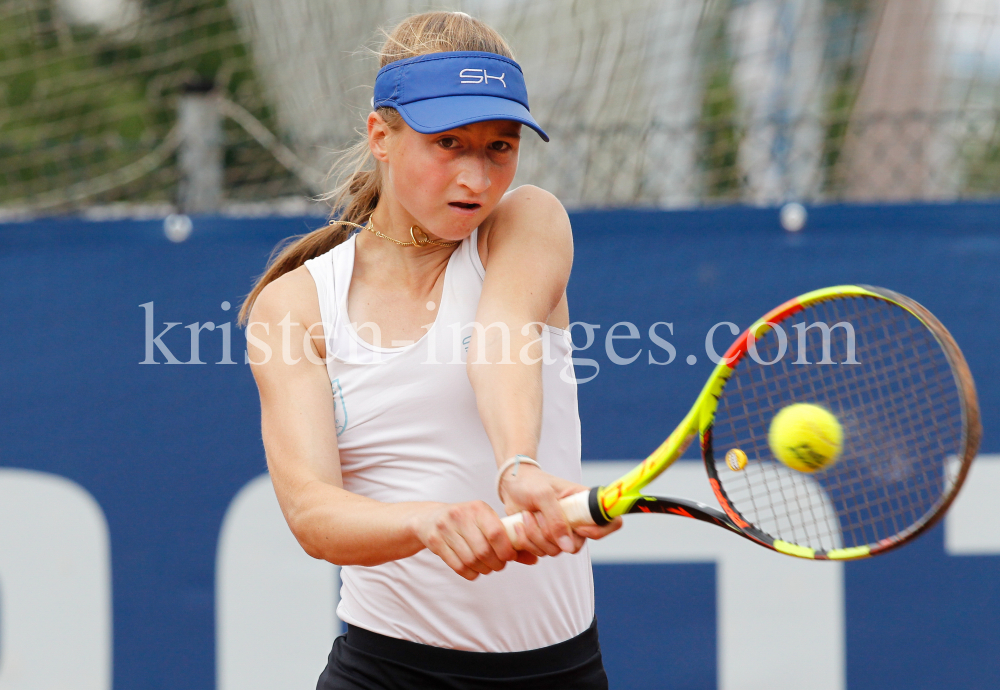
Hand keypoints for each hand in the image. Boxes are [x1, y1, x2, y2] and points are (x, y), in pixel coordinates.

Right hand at [411, 500, 534, 580]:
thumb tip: (534, 559)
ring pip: (470, 560)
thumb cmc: (466, 522)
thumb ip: (509, 540)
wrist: (429, 519)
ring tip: (487, 567)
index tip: (509, 557)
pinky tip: (474, 569)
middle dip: (495, 564)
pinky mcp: (434, 541)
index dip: (506, 551)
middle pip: (483, 551)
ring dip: (483, 569)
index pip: (497, 533)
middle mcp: (461, 515)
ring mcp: (445, 528)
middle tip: (499, 565)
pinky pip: (457, 566)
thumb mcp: (486, 522)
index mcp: (478, 508)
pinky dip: (470, 573)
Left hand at [499, 465, 621, 556]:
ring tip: (526, 515)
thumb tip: (568, 547)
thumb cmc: (531, 483)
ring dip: (535, 536)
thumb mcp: (543, 495)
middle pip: (576, 545)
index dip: (599, 531)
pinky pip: (540, 552)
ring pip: (554, 550)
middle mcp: (577, 520)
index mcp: (585, 503)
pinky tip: (520, 524)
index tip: (578, 528)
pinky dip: (527, 541)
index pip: (611, 522)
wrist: (512, 485)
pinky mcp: (545, 539)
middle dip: (551, 534)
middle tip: (537, 515)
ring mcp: (561, 532)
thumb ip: (556, 519)